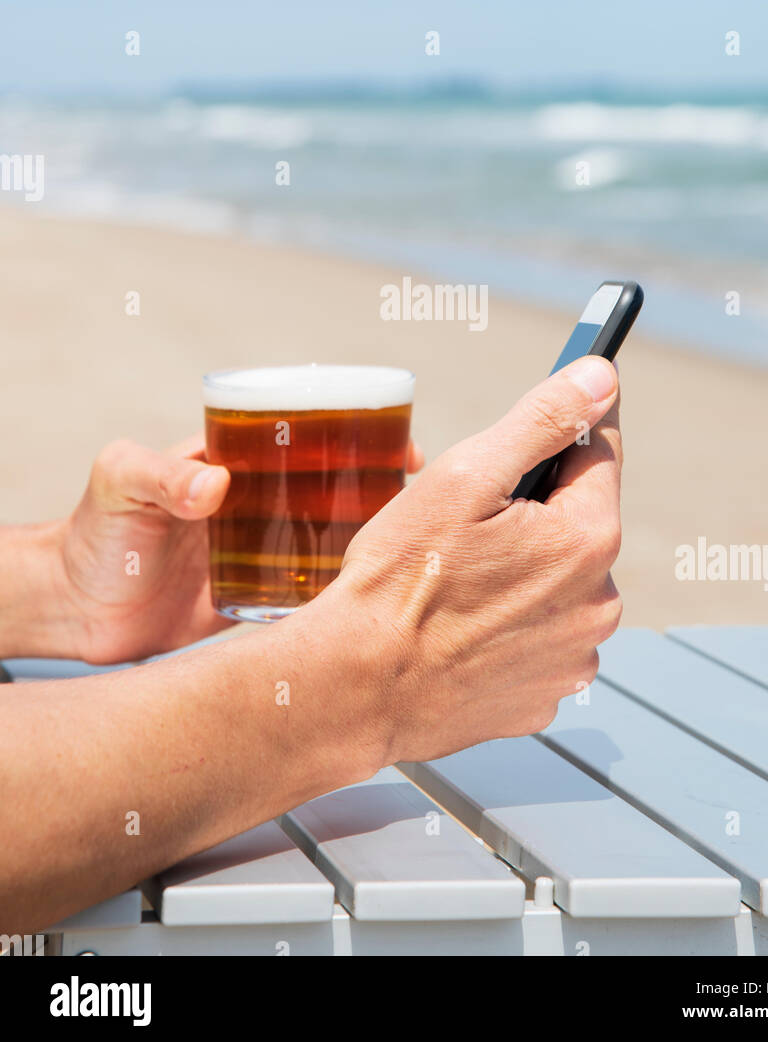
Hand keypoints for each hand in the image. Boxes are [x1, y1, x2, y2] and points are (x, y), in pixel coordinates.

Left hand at [57, 435, 424, 663]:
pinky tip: (370, 605)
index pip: (309, 435)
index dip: (360, 433)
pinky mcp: (256, 596)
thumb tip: (214, 485)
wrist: (74, 608)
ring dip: (371, 541)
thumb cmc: (93, 532)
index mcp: (237, 462)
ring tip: (409, 555)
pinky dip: (340, 595)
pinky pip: (310, 592)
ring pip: (333, 537)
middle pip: (336, 486)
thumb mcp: (121, 482)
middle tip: (420, 505)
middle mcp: (259, 501)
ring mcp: (262, 548)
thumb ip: (160, 475)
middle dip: (383, 488)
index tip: (401, 445)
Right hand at [318, 355, 622, 763]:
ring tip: (457, 580)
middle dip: (532, 512)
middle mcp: (598, 604)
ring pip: (558, 583)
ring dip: (522, 571)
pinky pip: (539, 637)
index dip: (561, 432)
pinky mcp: (544, 698)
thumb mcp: (465, 475)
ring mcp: (573, 658)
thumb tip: (600, 377)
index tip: (538, 426)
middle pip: (577, 523)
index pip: (598, 453)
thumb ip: (542, 420)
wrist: (356, 689)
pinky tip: (460, 625)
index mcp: (588, 540)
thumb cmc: (401, 579)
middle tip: (465, 524)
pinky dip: (509, 625)